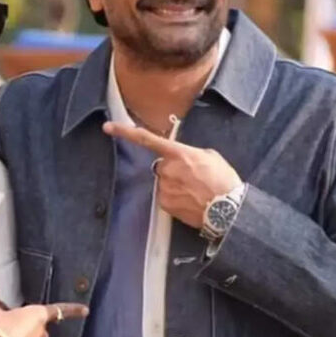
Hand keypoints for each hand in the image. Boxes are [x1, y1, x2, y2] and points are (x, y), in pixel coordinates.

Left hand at [103, 121, 241, 227]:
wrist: (227, 209)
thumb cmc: (223, 180)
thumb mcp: (210, 156)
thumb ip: (190, 153)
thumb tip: (183, 157)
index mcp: (178, 153)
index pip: (146, 139)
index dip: (125, 132)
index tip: (108, 127)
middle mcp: (167, 169)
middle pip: (161, 166)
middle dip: (172, 170)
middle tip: (192, 178)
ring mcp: (164, 187)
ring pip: (163, 182)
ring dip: (174, 185)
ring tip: (195, 191)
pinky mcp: (164, 204)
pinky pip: (165, 197)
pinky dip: (175, 198)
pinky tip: (190, 200)